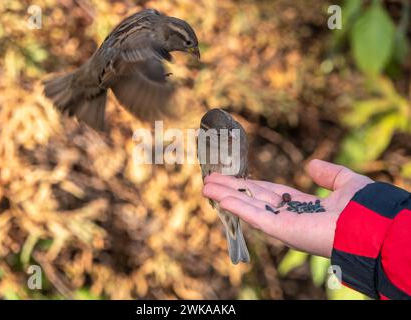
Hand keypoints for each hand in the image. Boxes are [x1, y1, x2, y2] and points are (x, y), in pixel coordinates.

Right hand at [202, 159, 372, 256]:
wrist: (369, 223)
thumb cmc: (362, 206)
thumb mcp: (345, 182)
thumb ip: (328, 174)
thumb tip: (312, 165)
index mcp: (302, 206)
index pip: (269, 193)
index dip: (249, 185)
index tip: (232, 177)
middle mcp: (289, 215)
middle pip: (253, 199)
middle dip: (231, 190)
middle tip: (209, 180)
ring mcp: (282, 224)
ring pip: (248, 207)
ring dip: (226, 197)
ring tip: (206, 187)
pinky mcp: (280, 229)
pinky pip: (254, 216)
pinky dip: (236, 207)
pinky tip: (220, 198)